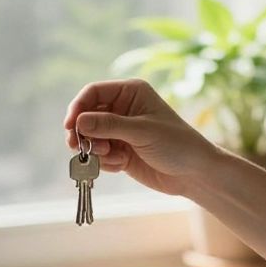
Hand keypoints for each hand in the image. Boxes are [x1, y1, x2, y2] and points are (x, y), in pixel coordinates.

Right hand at [64, 79, 219, 196]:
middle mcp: (122, 109)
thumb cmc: (177, 144)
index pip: (93, 93)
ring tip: (113, 157)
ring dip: (96, 150)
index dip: (78, 108)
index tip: (70, 126)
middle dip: (84, 133)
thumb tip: (78, 121)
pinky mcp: (120, 151)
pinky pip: (99, 155)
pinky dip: (105, 162)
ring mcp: (120, 131)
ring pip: (90, 138)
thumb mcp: (142, 132)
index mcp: (130, 93)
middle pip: (86, 116)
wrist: (194, 173)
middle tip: (80, 148)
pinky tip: (122, 165)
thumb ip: (109, 126)